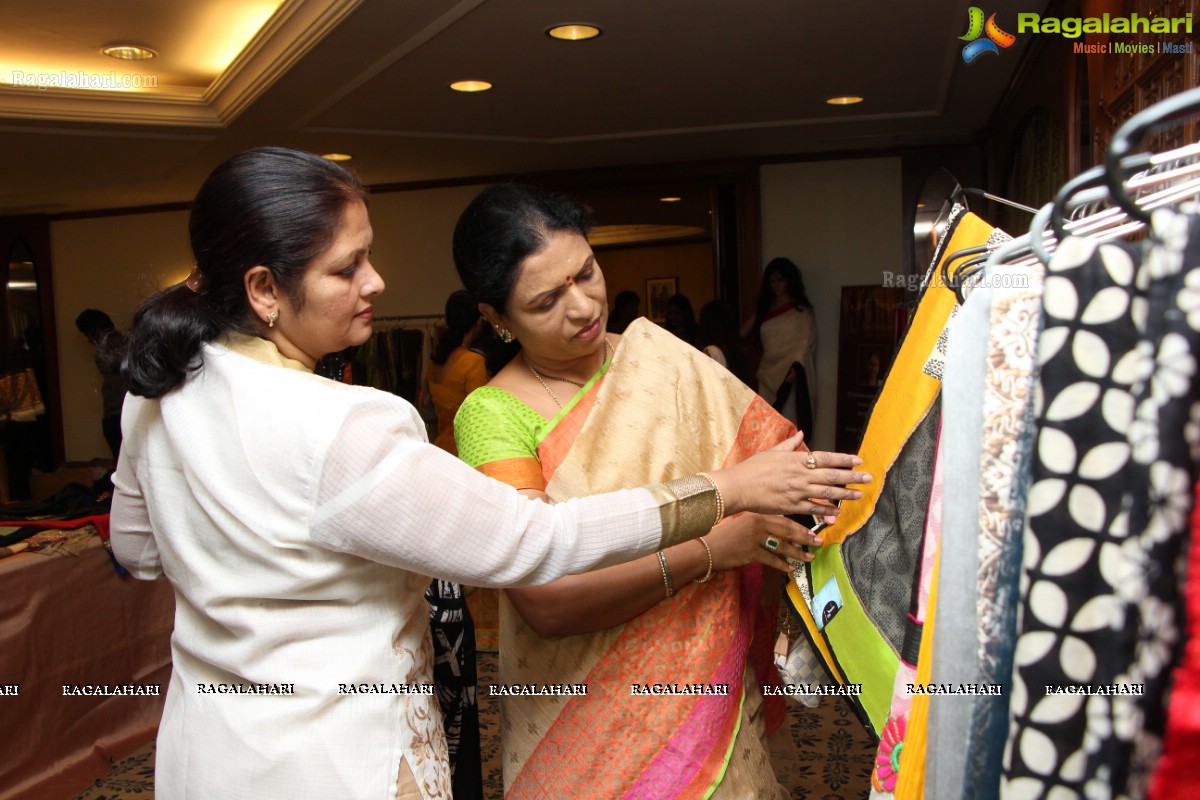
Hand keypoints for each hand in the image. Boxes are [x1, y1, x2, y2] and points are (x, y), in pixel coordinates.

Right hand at [705, 513, 821, 574]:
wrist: (705, 548)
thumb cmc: (723, 537)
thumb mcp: (742, 525)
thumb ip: (760, 525)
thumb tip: (779, 532)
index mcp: (757, 515)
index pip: (784, 519)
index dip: (800, 526)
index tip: (813, 531)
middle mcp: (757, 524)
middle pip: (787, 530)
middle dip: (805, 537)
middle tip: (819, 542)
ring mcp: (754, 538)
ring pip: (782, 546)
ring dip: (798, 553)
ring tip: (809, 557)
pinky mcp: (751, 552)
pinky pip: (771, 559)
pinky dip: (782, 565)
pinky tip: (790, 569)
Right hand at [709, 432, 870, 520]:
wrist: (738, 487)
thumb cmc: (753, 468)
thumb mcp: (772, 452)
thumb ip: (790, 444)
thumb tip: (801, 433)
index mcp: (795, 460)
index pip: (825, 458)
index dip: (843, 459)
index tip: (858, 460)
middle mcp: (799, 475)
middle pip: (831, 476)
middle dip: (852, 477)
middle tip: (868, 478)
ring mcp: (796, 491)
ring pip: (827, 494)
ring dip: (845, 495)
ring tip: (859, 495)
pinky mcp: (791, 506)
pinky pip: (814, 508)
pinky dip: (827, 510)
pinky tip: (838, 511)